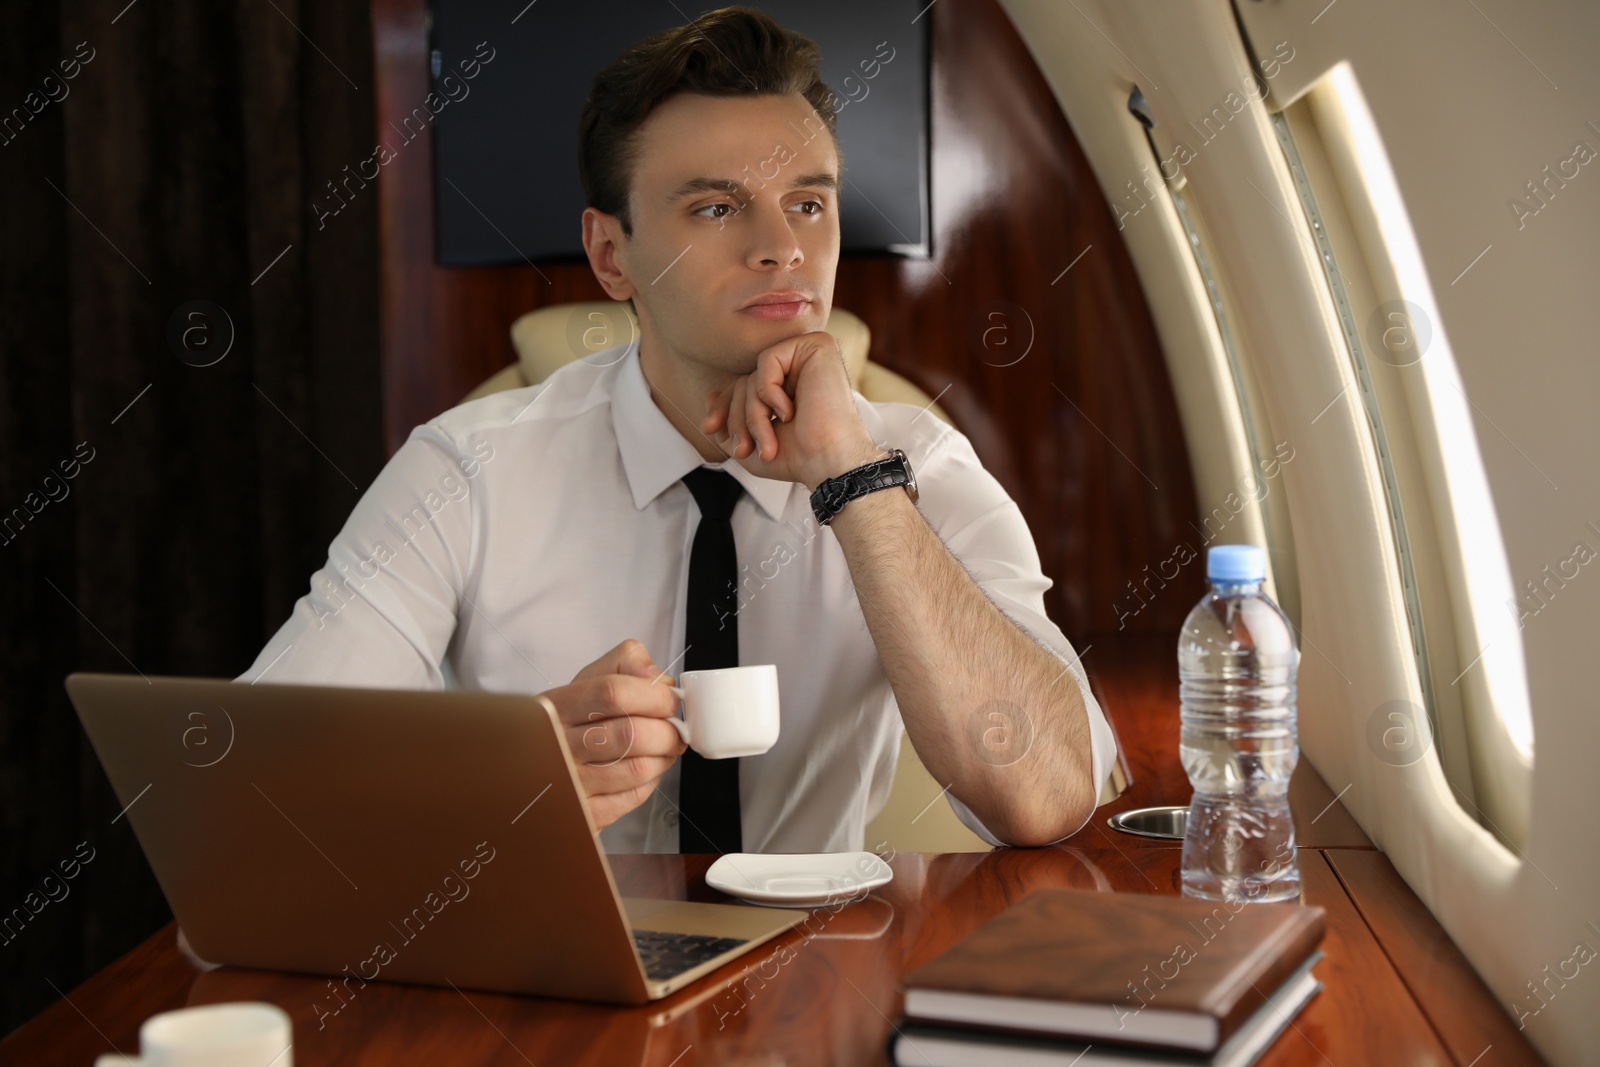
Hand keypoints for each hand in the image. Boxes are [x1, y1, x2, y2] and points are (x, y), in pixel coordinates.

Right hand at [536, 638, 685, 829]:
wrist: (532, 768)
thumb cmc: (569, 721)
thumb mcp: (585, 681)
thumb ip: (625, 662)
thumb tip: (658, 678)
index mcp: (555, 707)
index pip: (614, 693)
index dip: (654, 696)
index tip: (669, 701)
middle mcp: (557, 746)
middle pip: (631, 734)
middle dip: (667, 732)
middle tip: (674, 731)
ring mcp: (568, 784)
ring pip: (637, 769)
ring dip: (663, 758)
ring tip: (661, 750)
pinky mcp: (583, 815)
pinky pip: (633, 798)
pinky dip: (649, 783)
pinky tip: (642, 771)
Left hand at [699, 330, 883, 489]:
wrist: (828, 463)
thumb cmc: (799, 458)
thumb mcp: (751, 441)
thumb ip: (730, 419)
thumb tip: (710, 397)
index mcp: (790, 386)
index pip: (744, 385)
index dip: (723, 406)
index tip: (711, 427)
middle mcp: (801, 367)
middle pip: (745, 380)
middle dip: (736, 417)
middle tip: (744, 448)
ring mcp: (809, 354)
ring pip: (754, 374)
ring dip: (753, 414)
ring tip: (768, 442)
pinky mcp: (816, 346)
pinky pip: (767, 360)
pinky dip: (769, 391)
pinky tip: (789, 413)